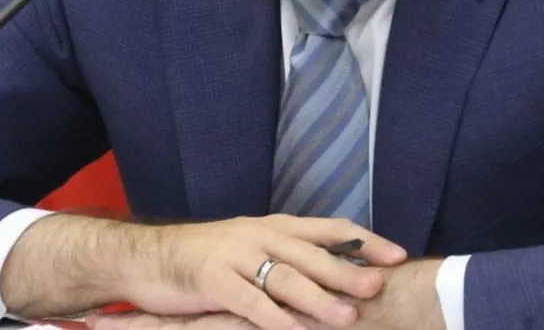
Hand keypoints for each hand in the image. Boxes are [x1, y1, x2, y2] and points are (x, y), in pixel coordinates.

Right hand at [120, 214, 406, 329]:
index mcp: (273, 226)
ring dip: (317, 298)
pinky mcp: (211, 280)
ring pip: (284, 277)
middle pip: (311, 253)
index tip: (397, 255)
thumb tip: (336, 272)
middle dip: (347, 270)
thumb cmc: (206, 258)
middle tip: (378, 287)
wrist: (147, 257)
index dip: (363, 241)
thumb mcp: (251, 250)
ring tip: (346, 317)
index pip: (329, 228)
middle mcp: (258, 235)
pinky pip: (248, 302)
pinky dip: (273, 318)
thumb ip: (288, 258)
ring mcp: (234, 255)